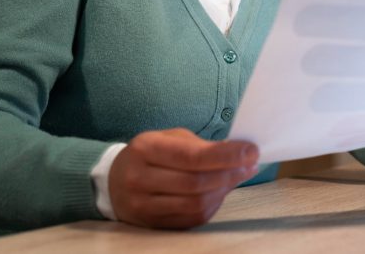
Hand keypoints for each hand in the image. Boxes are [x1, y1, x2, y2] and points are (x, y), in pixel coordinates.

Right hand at [109, 128, 259, 228]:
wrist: (113, 182)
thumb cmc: (149, 155)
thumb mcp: (169, 139)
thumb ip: (201, 146)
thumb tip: (240, 153)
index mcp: (145, 149)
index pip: (192, 156)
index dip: (226, 155)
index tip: (251, 150)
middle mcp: (139, 179)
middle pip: (196, 183)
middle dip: (229, 173)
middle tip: (250, 164)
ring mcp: (143, 206)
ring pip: (195, 204)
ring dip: (224, 190)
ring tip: (238, 176)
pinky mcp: (151, 224)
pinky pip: (190, 218)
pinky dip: (212, 205)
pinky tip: (221, 191)